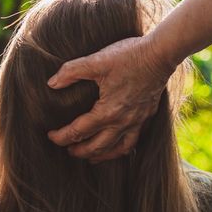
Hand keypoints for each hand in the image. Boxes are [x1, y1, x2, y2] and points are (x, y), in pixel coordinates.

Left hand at [47, 35, 174, 161]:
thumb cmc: (129, 56)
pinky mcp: (147, 116)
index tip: (51, 136)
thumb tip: (51, 83)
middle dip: (79, 151)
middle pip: (97, 147)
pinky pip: (133, 141)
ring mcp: (137, 121)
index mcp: (107, 112)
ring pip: (117, 149)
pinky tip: (117, 146)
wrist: (160, 54)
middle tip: (68, 150)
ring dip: (101, 155)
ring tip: (91, 157)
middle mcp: (123, 122)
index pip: (78, 132)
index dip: (61, 137)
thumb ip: (71, 71)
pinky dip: (121, 148)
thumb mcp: (96, 61)